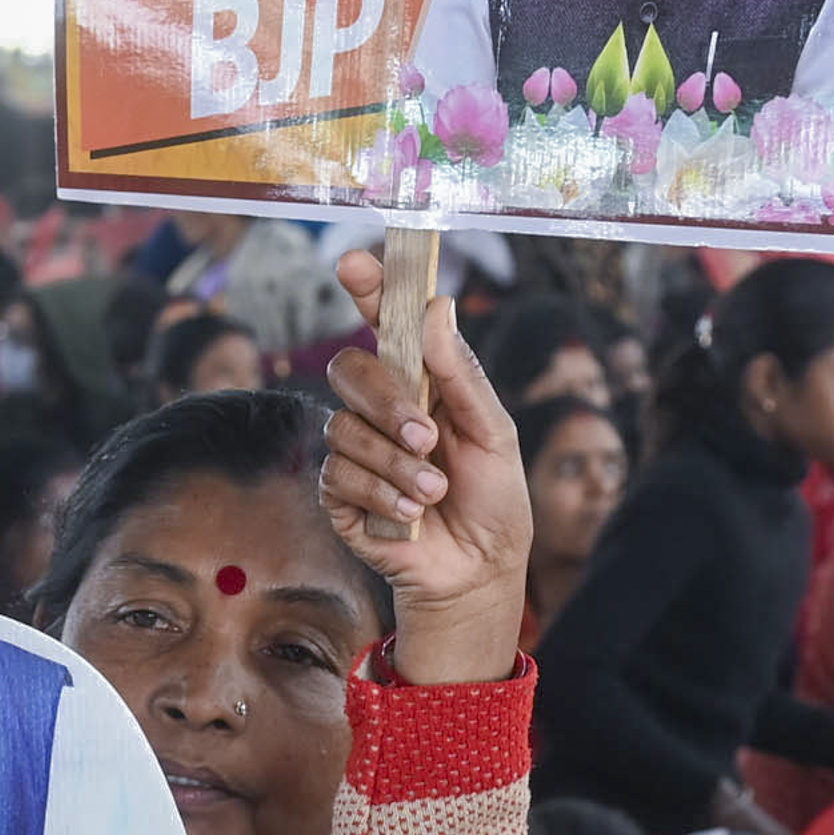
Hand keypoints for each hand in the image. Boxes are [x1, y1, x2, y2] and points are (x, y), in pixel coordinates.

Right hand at [318, 255, 529, 684]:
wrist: (479, 570)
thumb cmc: (493, 498)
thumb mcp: (494, 431)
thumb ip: (461, 374)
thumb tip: (437, 307)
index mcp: (419, 381)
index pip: (384, 323)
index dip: (368, 289)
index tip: (355, 264)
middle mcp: (380, 408)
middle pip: (349, 368)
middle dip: (387, 401)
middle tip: (427, 436)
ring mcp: (355, 450)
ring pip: (343, 428)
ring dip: (395, 464)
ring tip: (433, 493)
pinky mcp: (338, 494)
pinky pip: (338, 475)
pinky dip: (382, 494)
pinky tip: (411, 514)